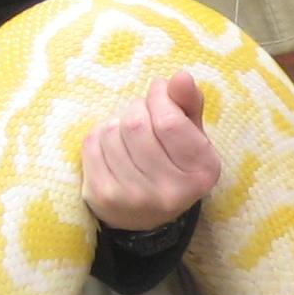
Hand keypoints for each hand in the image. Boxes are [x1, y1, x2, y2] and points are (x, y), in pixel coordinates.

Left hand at [81, 73, 220, 232]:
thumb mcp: (192, 136)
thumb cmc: (173, 164)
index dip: (160, 96)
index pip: (169, 121)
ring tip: (128, 133)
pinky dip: (99, 136)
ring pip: (112, 131)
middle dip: (137, 108)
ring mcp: (134, 197)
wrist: (146, 218)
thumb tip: (180, 77)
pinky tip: (112, 147)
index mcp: (201, 173)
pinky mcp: (103, 196)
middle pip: (137, 124)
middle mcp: (170, 191)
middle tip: (142, 113)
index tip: (159, 91)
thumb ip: (189, 104)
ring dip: (117, 122)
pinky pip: (92, 145)